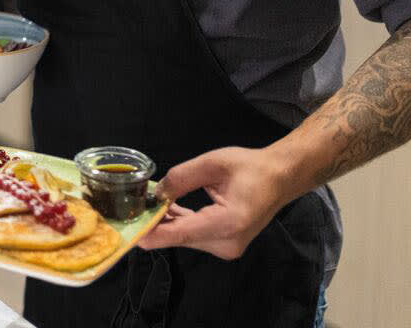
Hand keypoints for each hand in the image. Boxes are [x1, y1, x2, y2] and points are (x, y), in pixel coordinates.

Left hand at [138, 146, 292, 259]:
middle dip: (155, 223)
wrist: (279, 179)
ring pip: (185, 238)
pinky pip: (194, 236)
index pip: (181, 233)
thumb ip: (182, 177)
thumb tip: (157, 192)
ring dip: (166, 223)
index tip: (130, 232)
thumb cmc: (251, 168)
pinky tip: (165, 209)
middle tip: (131, 207)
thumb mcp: (213, 163)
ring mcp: (227, 247)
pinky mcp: (225, 244)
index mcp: (228, 222)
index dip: (153, 234)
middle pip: (180, 237)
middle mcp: (227, 242)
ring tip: (146, 203)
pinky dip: (179, 224)